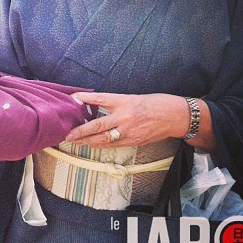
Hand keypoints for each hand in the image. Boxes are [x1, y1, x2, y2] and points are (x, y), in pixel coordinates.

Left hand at [65, 92, 189, 147]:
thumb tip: (96, 106)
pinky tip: (92, 144)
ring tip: (75, 142)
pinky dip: (101, 145)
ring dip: (88, 141)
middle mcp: (124, 116)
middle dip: (81, 131)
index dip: (85, 99)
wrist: (174, 116)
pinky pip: (113, 145)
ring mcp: (129, 131)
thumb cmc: (155, 103)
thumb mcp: (133, 98)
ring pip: (103, 139)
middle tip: (68, 135)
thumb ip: (115, 103)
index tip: (72, 99)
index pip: (99, 99)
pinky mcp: (134, 141)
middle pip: (97, 125)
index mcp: (124, 101)